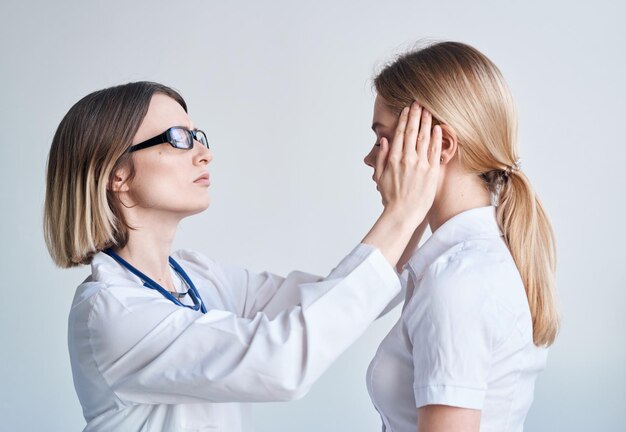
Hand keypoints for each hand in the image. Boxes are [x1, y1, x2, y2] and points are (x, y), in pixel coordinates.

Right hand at [362, 102, 440, 266]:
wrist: (403, 213)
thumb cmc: (391, 197)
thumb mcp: (380, 176)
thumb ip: (382, 157)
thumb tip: (385, 141)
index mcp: (394, 159)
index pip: (400, 134)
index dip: (404, 120)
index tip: (407, 109)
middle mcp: (407, 159)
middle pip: (412, 132)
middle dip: (416, 116)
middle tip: (418, 103)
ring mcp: (421, 164)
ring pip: (424, 138)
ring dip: (426, 122)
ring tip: (428, 110)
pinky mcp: (432, 172)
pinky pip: (435, 151)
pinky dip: (436, 138)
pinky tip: (438, 128)